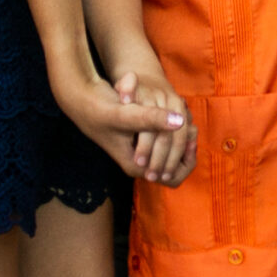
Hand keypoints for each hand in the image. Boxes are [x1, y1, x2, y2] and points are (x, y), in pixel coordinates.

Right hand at [53, 67, 190, 175]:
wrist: (83, 101)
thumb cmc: (101, 109)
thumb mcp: (126, 114)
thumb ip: (151, 119)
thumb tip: (179, 120)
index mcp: (137, 166)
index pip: (174, 176)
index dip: (186, 157)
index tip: (192, 132)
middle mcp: (138, 164)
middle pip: (174, 168)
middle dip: (186, 150)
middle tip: (193, 128)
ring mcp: (139, 154)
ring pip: (171, 156)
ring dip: (180, 142)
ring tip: (187, 123)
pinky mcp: (139, 142)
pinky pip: (164, 146)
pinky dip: (172, 135)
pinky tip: (175, 117)